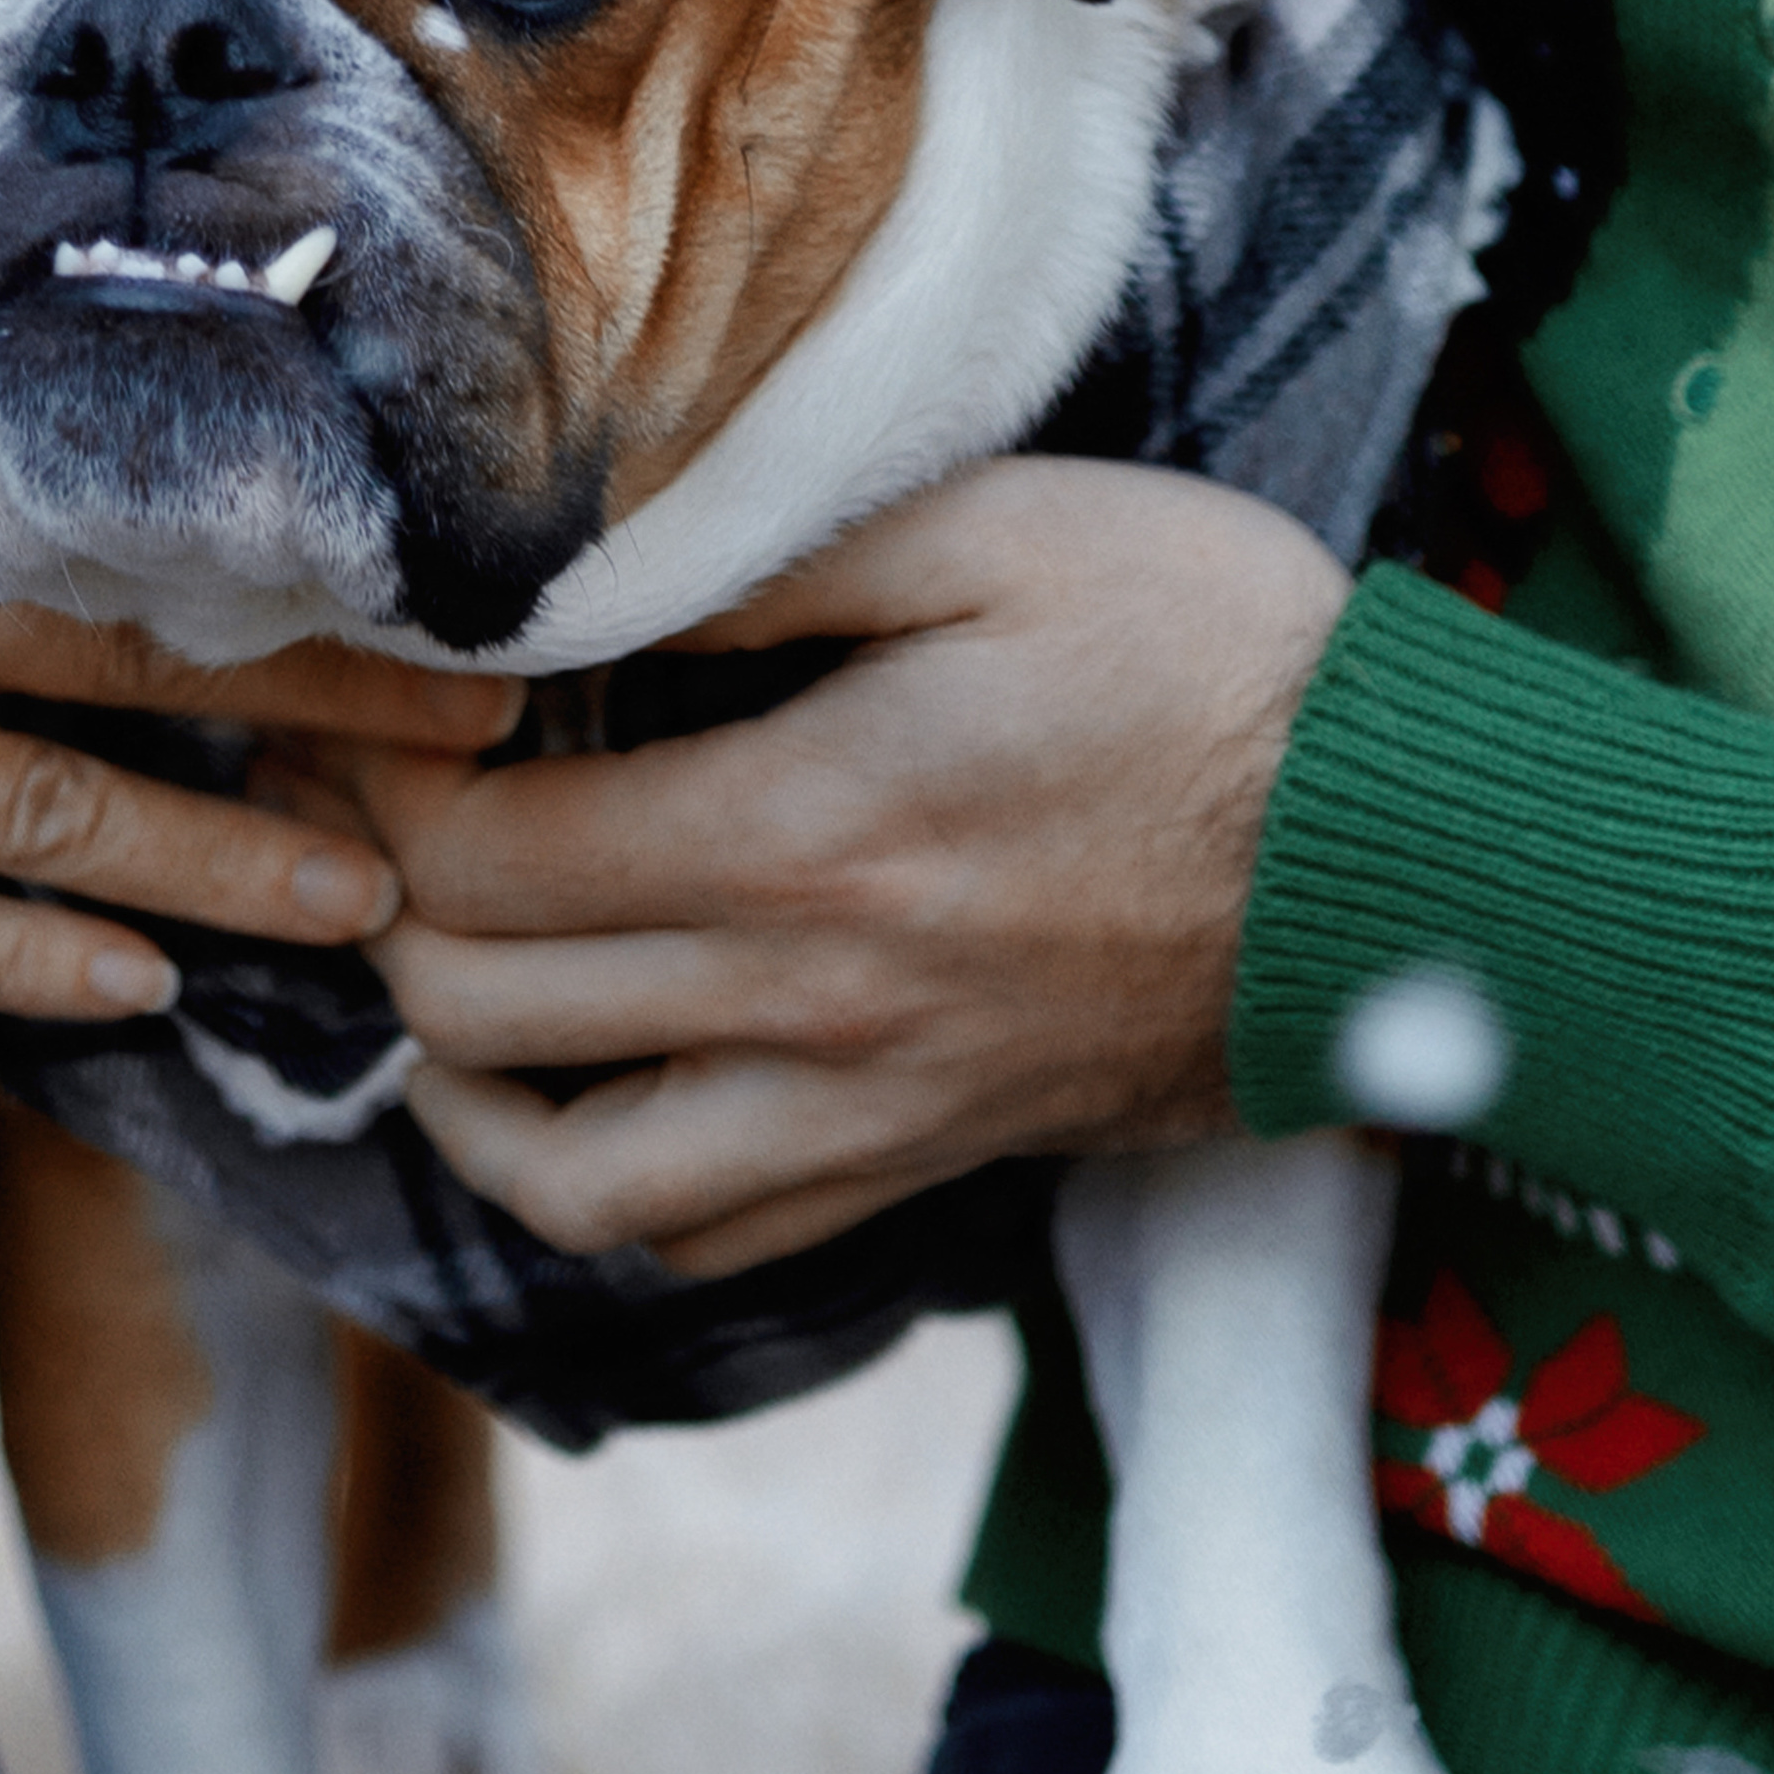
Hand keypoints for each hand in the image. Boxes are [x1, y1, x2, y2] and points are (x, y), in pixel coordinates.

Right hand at [0, 259, 513, 1017]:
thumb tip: (35, 416)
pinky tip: (139, 985)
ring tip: (358, 911)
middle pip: (143, 690)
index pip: (145, 550)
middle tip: (477, 767)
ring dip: (220, 876)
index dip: (308, 600)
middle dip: (329, 736)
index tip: (445, 617)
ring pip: (52, 834)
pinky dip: (30, 966)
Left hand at [336, 459, 1347, 1276]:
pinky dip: (606, 1193)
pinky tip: (586, 1095)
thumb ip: (766, 560)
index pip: (482, 857)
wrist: (1414, 859)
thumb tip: (572, 589)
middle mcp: (808, 1002)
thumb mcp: (1001, 530)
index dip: (376, 786)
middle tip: (369, 818)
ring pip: (570, 1186)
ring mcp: (867, 1110)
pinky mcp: (926, 1164)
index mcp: (804, 833)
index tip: (358, 717)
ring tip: (444, 986)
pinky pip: (711, 1243)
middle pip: (479, 1012)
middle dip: (379, 908)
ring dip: (462, 1094)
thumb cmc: (1218, 660)